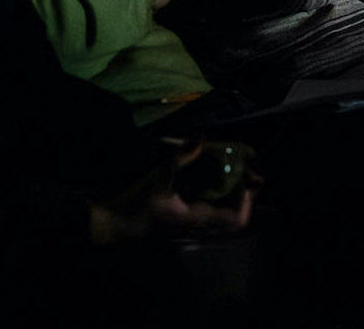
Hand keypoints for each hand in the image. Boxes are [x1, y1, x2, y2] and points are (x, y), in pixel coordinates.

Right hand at [89, 140, 258, 245]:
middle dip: (240, 194)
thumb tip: (200, 137)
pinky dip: (213, 197)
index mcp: (197, 219)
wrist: (115, 226)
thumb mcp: (158, 179)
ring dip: (227, 196)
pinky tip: (207, 180)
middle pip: (231, 217)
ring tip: (229, 173)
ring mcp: (190, 228)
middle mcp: (198, 228)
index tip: (248, 181)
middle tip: (243, 172)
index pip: (235, 220)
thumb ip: (180, 157)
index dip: (247, 202)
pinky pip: (207, 213)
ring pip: (220, 215)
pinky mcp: (181, 224)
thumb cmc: (137, 206)